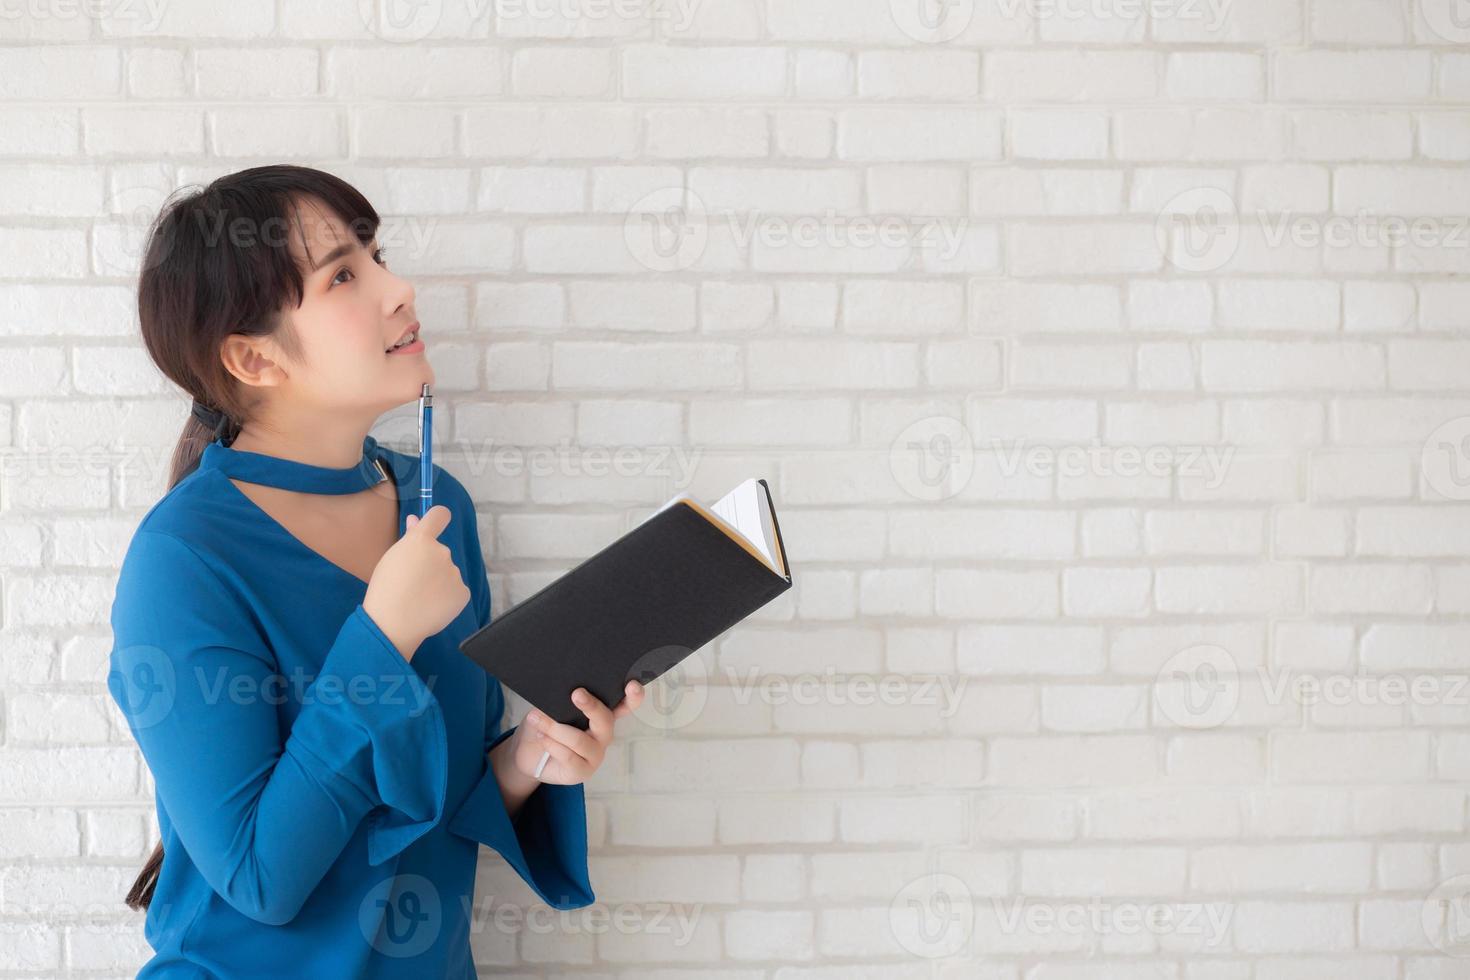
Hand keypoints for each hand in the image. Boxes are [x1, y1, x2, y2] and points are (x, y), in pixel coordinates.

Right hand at [362, 505, 470, 661]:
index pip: (439, 515)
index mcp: (422, 541)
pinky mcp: (463, 593)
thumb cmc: (386, 590)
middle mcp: (442, 553)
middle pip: (439, 552)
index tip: (434, 524)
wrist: (394, 623)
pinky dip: (446, 598)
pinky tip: (430, 607)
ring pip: (447, 573)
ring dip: (437, 582)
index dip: (437, 518)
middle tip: (411, 583)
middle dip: (429, 563)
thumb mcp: (392, 558)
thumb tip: (415, 519)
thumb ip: (408, 538)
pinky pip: (455, 591)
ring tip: (418, 598)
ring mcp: (454, 573)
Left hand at [506, 681, 644, 784]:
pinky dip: (551, 744)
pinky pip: (569, 756)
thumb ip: (560, 700)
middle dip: (591, 706)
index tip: (632, 685)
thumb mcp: (549, 707)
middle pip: (606, 720)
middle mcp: (603, 734)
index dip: (633, 697)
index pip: (624, 706)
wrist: (527, 753)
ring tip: (536, 719)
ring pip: (579, 739)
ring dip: (554, 727)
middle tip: (576, 694)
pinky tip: (541, 736)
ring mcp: (595, 754)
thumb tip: (560, 691)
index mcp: (601, 715)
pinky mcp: (583, 771)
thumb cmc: (544, 725)